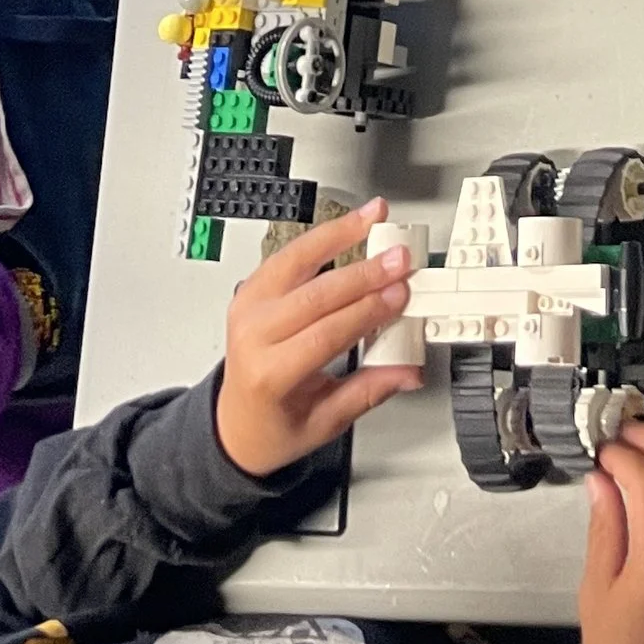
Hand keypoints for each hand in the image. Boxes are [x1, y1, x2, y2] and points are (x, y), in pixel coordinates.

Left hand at [213, 196, 423, 477]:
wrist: (235, 425)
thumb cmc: (273, 427)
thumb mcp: (324, 423)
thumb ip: (369, 390)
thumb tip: (409, 370)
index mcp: (269, 375)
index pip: (324, 334)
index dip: (366, 310)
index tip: (399, 295)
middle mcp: (252, 336)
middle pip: (314, 294)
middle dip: (364, 272)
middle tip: (399, 259)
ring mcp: (247, 307)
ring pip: (296, 259)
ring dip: (340, 234)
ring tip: (374, 217)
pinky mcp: (251, 289)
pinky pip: (286, 255)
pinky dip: (319, 237)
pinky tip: (346, 224)